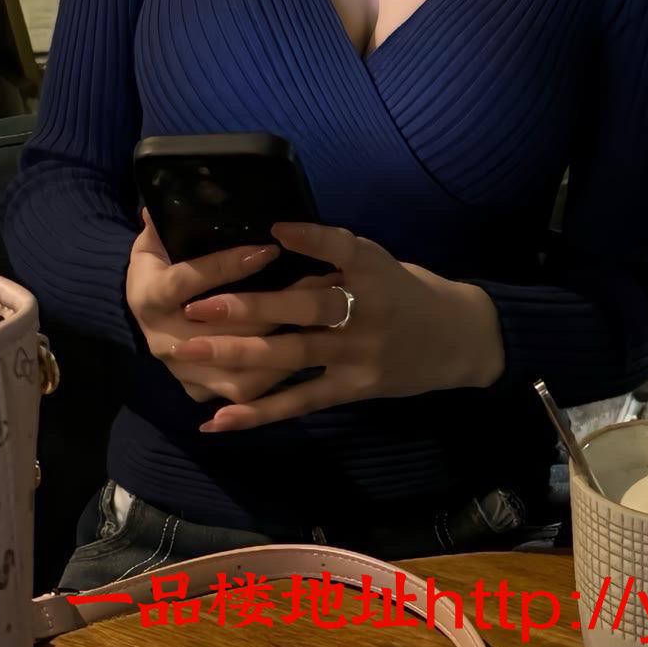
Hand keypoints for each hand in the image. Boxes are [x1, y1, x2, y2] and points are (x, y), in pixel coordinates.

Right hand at [125, 210, 311, 404]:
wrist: (144, 310)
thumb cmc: (159, 264)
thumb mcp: (156, 239)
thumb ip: (167, 221)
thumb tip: (167, 196)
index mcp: (148, 295)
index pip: (188, 281)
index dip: (226, 266)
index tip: (268, 250)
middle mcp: (162, 339)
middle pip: (220, 334)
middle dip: (269, 311)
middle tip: (310, 289)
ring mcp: (182, 370)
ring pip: (235, 371)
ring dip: (277, 350)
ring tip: (313, 324)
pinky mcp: (198, 389)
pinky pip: (242, 390)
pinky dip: (274, 376)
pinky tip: (305, 351)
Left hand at [169, 219, 504, 433]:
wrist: (458, 338)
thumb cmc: (406, 290)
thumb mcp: (377, 263)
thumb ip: (332, 263)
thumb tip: (273, 252)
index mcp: (373, 268)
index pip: (341, 246)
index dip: (309, 237)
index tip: (272, 229)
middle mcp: (366, 310)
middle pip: (305, 308)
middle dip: (247, 308)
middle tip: (195, 304)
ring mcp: (359, 354)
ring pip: (292, 356)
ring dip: (237, 355)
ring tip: (189, 352)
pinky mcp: (353, 389)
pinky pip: (300, 401)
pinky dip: (259, 412)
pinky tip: (220, 417)